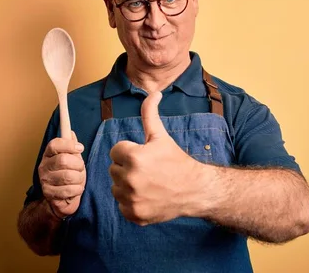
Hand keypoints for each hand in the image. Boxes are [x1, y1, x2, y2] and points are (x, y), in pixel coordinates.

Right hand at [39, 131, 85, 218]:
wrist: (64, 198)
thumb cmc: (69, 175)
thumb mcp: (72, 158)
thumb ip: (71, 146)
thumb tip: (70, 132)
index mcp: (48, 155)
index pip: (55, 144)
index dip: (69, 145)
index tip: (80, 148)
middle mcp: (44, 166)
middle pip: (63, 160)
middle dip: (78, 165)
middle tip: (80, 168)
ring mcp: (45, 180)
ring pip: (68, 176)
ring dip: (79, 179)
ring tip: (78, 180)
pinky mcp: (48, 194)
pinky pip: (68, 190)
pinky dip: (77, 189)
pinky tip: (76, 189)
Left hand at [109, 92, 202, 225]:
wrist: (195, 190)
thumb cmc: (176, 160)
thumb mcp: (160, 136)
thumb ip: (150, 113)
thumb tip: (153, 92)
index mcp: (134, 157)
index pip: (115, 151)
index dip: (129, 152)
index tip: (144, 156)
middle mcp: (130, 179)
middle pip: (113, 169)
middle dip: (127, 167)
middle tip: (147, 170)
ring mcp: (132, 199)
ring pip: (115, 187)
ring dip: (126, 185)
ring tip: (147, 183)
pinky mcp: (134, 215)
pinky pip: (121, 205)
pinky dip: (131, 202)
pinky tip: (147, 196)